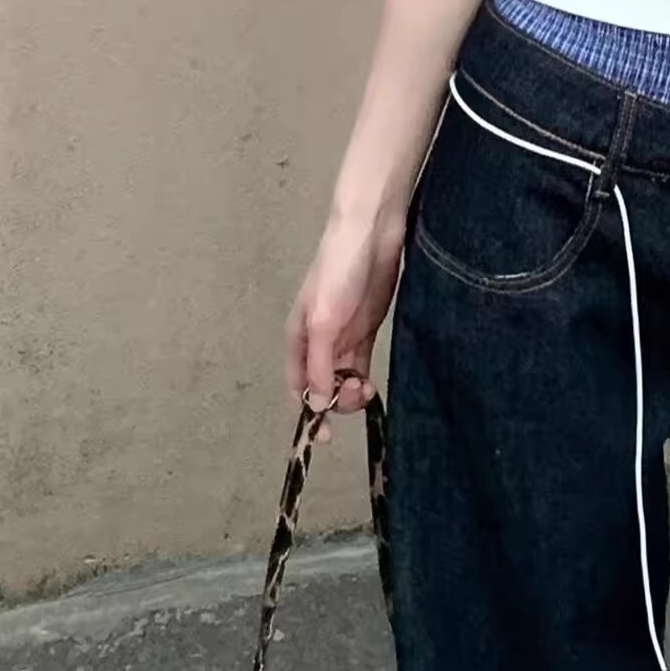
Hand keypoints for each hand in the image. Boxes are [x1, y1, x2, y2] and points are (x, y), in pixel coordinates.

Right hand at [284, 206, 405, 441]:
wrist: (371, 233)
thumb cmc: (338, 271)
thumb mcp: (323, 321)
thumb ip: (320, 364)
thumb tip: (315, 405)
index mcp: (298, 337)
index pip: (298, 384)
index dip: (307, 411)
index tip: (323, 437)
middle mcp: (318, 340)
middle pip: (322, 385)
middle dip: (335, 400)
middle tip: (356, 394)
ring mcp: (343, 335)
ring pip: (342, 378)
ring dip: (351, 392)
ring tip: (366, 388)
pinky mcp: (365, 328)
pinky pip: (359, 364)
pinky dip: (362, 378)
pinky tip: (371, 384)